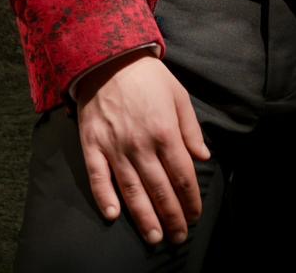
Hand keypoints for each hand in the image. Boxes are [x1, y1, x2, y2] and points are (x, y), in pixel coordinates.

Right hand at [75, 53, 210, 245]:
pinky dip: (104, 197)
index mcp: (164, 131)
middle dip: (172, 216)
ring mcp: (114, 146)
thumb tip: (203, 157)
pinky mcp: (92, 145)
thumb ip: (191, 129)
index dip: (190, 199)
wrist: (108, 57)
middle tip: (178, 237)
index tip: (194, 214)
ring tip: (155, 237)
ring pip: (131, 190)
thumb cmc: (147, 76)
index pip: (182, 175)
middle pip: (160, 189)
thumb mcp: (178, 94)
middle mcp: (140, 144)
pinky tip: (113, 215)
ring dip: (144, 217)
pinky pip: (98, 177)